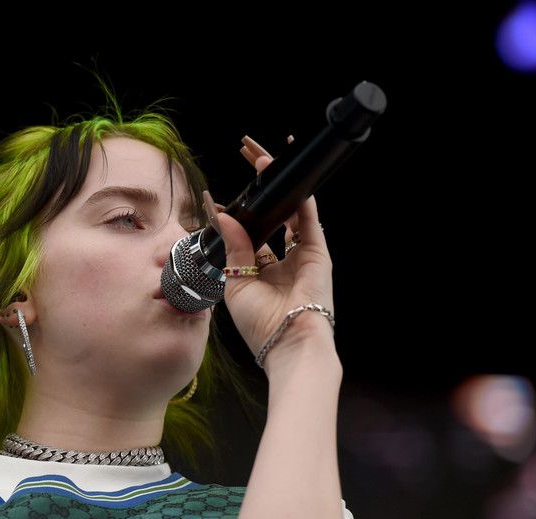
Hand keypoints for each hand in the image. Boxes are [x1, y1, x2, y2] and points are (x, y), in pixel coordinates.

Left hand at [205, 135, 335, 366]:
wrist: (288, 341)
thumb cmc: (261, 324)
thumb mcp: (237, 283)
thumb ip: (232, 248)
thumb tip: (222, 216)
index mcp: (260, 273)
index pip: (248, 236)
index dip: (236, 217)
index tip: (218, 200)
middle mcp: (282, 261)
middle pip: (270, 217)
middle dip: (259, 191)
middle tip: (248, 162)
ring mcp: (301, 255)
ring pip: (289, 211)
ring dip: (277, 186)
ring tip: (263, 160)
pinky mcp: (317, 252)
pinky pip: (308, 219)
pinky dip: (300, 197)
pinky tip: (288, 178)